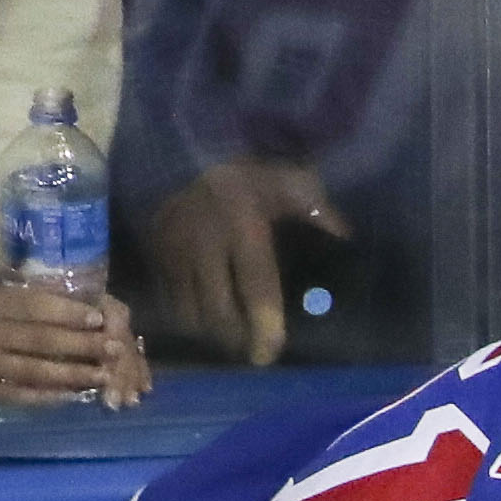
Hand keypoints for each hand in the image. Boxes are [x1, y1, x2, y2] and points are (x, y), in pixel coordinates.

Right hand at [0, 276, 146, 406]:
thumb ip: (7, 286)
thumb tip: (51, 280)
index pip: (32, 307)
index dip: (68, 312)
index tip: (98, 316)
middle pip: (41, 341)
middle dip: (82, 345)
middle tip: (114, 347)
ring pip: (35, 372)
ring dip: (73, 375)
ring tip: (103, 376)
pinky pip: (18, 395)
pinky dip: (46, 397)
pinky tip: (71, 397)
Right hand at [143, 158, 343, 365]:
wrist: (183, 148)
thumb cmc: (247, 171)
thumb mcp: (287, 182)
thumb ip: (315, 208)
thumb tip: (345, 236)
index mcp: (243, 225)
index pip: (256, 287)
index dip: (264, 325)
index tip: (270, 352)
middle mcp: (204, 242)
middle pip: (218, 310)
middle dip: (237, 339)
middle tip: (256, 352)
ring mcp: (174, 248)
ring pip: (189, 311)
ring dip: (212, 333)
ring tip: (233, 340)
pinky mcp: (155, 251)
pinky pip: (169, 297)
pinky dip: (188, 316)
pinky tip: (206, 321)